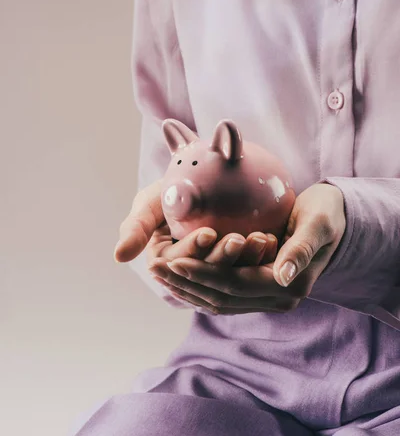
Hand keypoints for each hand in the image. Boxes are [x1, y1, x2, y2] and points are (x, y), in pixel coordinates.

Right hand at [115, 180, 277, 293]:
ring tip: (261, 240)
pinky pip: (249, 271)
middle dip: (223, 260)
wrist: (204, 182)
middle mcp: (190, 276)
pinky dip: (260, 260)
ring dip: (245, 262)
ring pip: (231, 278)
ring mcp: (215, 274)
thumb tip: (119, 257)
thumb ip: (136, 226)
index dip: (193, 253)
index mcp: (166, 266)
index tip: (207, 233)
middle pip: (206, 275)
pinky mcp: (237, 269)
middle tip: (240, 238)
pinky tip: (272, 242)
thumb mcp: (150, 203)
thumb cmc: (171, 189)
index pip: (178, 266)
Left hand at [148, 183, 345, 314]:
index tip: (173, 260)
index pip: (235, 284)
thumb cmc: (324, 213)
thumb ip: (301, 249)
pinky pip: (222, 294)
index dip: (203, 274)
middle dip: (186, 283)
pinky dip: (198, 286)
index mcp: (288, 285)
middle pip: (222, 297)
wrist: (332, 219)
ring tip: (157, 271)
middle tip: (154, 267)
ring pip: (218, 300)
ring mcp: (267, 297)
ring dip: (186, 287)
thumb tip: (283, 275)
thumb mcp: (317, 223)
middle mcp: (277, 298)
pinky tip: (177, 273)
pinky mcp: (258, 288)